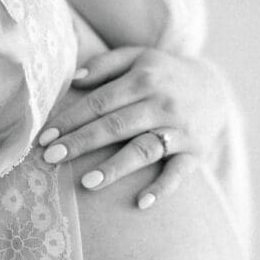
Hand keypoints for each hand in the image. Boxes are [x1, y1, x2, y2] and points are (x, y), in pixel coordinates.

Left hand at [38, 47, 229, 209]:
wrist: (216, 89)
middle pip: (116, 126)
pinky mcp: (195, 153)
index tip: (44, 137)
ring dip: (115, 167)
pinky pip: (178, 172)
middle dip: (81, 143)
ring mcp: (179, 130)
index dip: (70, 120)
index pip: (100, 102)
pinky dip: (162, 188)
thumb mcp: (138, 57)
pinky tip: (142, 202)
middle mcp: (162, 103)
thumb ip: (106, 64)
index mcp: (143, 78)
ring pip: (144, 149)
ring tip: (87, 182)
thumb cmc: (163, 74)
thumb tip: (75, 79)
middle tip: (51, 159)